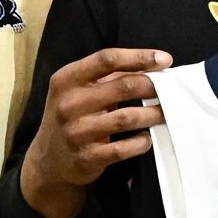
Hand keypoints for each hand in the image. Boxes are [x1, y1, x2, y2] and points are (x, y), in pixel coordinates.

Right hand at [22, 47, 172, 217]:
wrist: (48, 161)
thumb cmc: (71, 116)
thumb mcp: (77, 90)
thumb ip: (108, 77)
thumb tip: (152, 65)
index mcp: (66, 79)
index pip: (106, 59)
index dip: (139, 57)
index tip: (165, 60)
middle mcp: (68, 103)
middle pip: (123, 86)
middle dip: (152, 86)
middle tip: (169, 90)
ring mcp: (76, 132)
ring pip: (126, 118)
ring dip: (152, 114)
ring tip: (164, 112)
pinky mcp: (86, 157)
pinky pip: (123, 148)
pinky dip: (140, 142)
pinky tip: (146, 138)